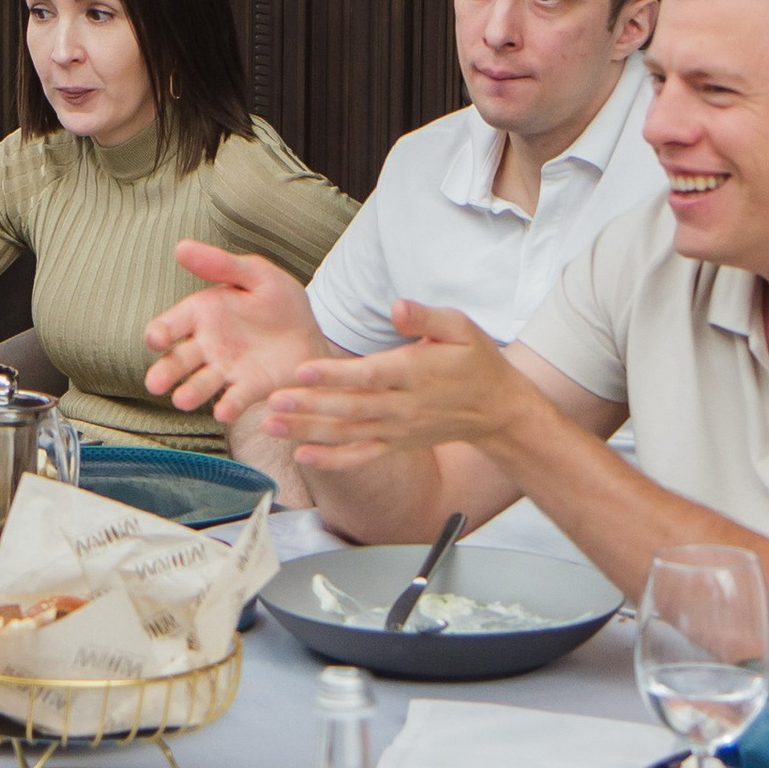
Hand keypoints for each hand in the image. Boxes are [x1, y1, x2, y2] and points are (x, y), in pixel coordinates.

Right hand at [142, 244, 321, 419]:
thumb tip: (180, 247)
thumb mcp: (255, 274)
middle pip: (178, 360)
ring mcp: (227, 369)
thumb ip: (221, 265)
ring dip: (190, 393)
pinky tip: (224, 412)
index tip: (155, 339)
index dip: (159, 331)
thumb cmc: (279, 301)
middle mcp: (208, 345)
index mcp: (203, 313)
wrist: (312, 333)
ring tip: (181, 401)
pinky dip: (229, 406)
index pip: (171, 324)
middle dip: (165, 372)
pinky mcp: (250, 388)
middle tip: (154, 384)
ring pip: (201, 383)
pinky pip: (236, 398)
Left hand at [264, 299, 523, 466]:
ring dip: (307, 431)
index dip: (335, 374)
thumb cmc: (476, 362)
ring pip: (347, 433)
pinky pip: (361, 456)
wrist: (497, 410)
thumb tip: (397, 307)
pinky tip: (302, 457)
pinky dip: (332, 460)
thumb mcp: (461, 328)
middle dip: (308, 405)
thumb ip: (426, 317)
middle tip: (272, 401)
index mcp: (415, 372)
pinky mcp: (396, 445)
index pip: (369, 375)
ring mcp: (398, 430)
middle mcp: (403, 406)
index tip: (302, 370)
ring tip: (271, 426)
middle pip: (350, 407)